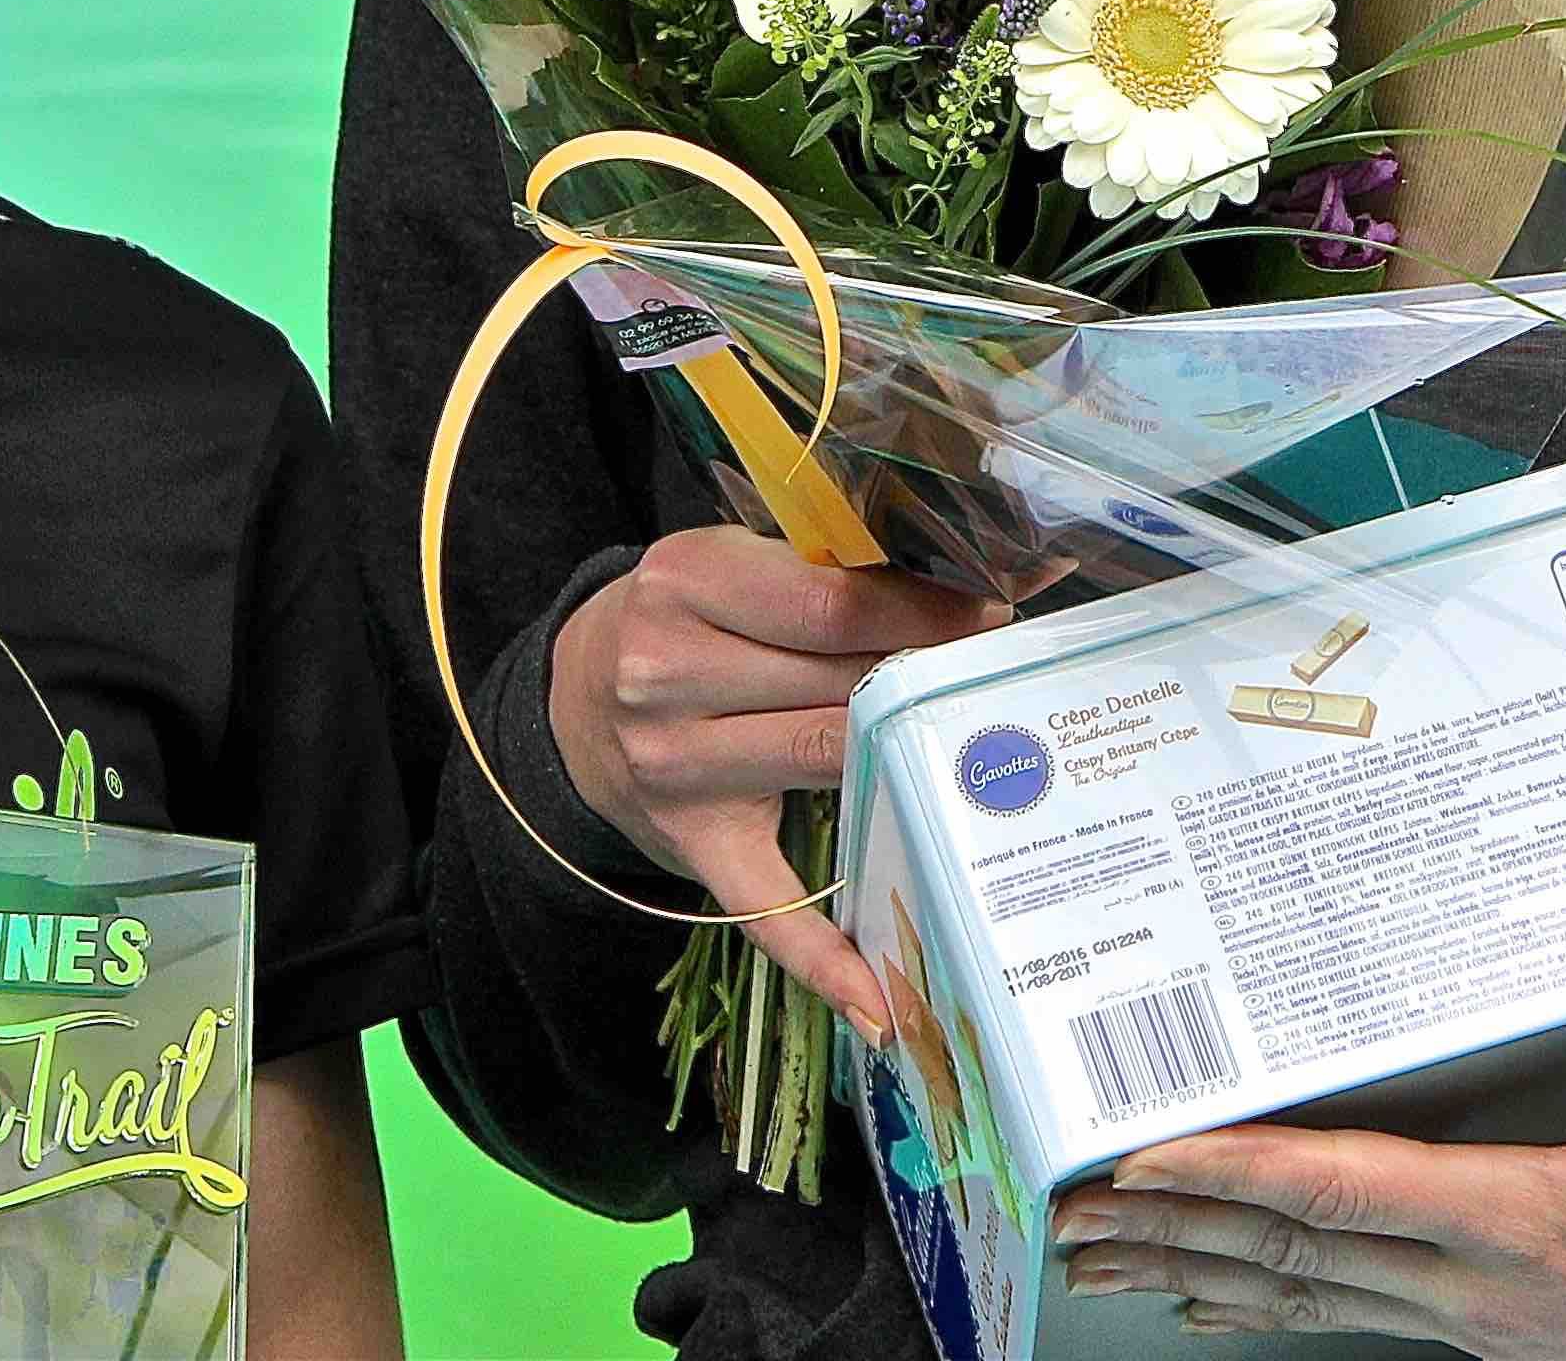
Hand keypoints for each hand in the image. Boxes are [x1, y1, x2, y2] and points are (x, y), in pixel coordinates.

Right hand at [548, 523, 1001, 1036]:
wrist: (571, 697)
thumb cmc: (679, 619)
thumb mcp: (724, 563)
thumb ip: (816, 572)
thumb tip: (955, 590)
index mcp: (684, 582)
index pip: (829, 603)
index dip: (923, 613)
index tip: (987, 614)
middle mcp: (667, 675)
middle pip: (837, 680)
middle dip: (928, 675)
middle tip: (994, 671)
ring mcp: (676, 767)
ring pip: (824, 760)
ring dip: (908, 756)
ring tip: (976, 747)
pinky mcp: (692, 843)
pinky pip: (764, 908)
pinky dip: (822, 958)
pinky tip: (881, 1004)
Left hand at [1054, 898, 1565, 1360]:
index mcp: (1520, 1219)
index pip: (1344, 1193)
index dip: (1237, 1172)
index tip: (1149, 1155)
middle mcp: (1473, 1284)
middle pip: (1291, 1254)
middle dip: (1172, 1230)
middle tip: (1073, 1211)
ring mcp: (1470, 1321)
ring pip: (1303, 1294)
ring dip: (1197, 1271)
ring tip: (1104, 1257)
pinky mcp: (1480, 1334)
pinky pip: (1345, 1316)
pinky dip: (1266, 1303)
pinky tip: (1213, 1299)